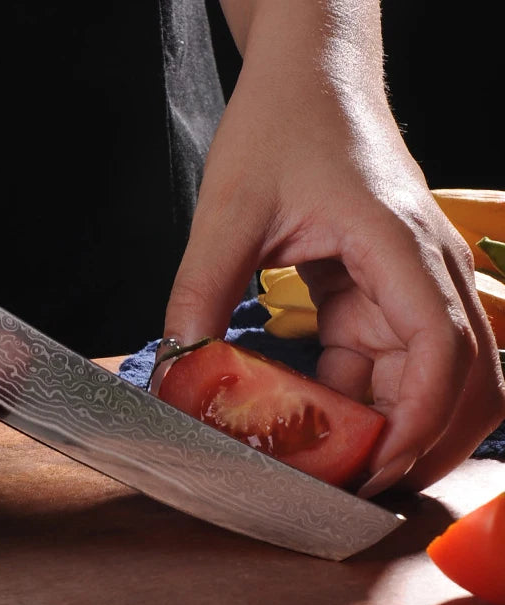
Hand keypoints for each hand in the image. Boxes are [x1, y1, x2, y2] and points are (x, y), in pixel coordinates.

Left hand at [160, 0, 504, 495]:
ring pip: (426, 379)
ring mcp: (408, 283)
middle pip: (461, 381)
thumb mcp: (229, 210)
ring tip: (331, 465)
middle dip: (420, 443)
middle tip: (356, 490)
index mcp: (400, 247)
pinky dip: (358, 399)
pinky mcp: (381, 291)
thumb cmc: (284, 123)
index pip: (442, 352)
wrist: (309, 78)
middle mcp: (424, 271)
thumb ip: (200, 291)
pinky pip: (383, 362)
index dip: (416, 425)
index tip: (372, 472)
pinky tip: (312, 417)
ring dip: (389, 427)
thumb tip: (178, 372)